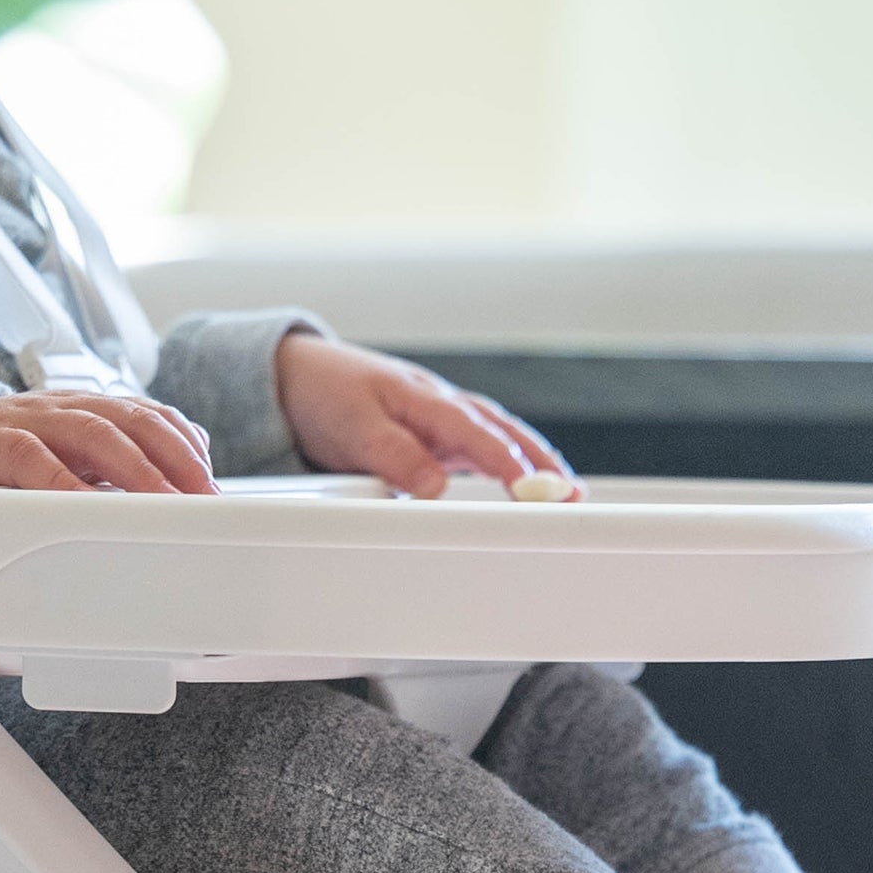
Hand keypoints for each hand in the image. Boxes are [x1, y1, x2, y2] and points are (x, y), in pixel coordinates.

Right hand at [0, 387, 216, 493]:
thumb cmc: (18, 458)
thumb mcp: (77, 455)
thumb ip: (126, 459)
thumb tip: (189, 472)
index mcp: (93, 408)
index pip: (152, 415)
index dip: (186, 447)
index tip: (212, 487)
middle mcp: (70, 407)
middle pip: (135, 422)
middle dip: (176, 461)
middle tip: (201, 502)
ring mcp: (33, 421)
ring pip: (95, 434)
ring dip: (136, 471)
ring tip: (163, 506)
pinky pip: (35, 460)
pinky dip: (65, 484)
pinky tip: (88, 508)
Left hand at [274, 333, 573, 498]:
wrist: (300, 377)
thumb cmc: (327, 394)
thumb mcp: (352, 425)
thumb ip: (393, 454)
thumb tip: (434, 487)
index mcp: (425, 398)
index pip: (473, 432)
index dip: (502, 461)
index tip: (526, 488)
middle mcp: (444, 407)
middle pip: (504, 432)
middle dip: (541, 463)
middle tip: (571, 494)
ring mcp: (445, 421)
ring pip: (502, 439)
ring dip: (536, 464)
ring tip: (568, 494)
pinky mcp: (439, 438)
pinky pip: (484, 450)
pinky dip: (513, 464)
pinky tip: (531, 487)